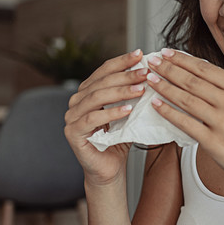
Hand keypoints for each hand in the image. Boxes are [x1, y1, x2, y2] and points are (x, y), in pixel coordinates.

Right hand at [63, 49, 147, 186]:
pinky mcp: (73, 132)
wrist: (110, 169)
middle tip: (146, 73)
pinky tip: (128, 109)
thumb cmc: (119, 140)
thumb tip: (151, 71)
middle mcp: (76, 101)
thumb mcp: (128, 112)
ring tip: (141, 89)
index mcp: (88, 92)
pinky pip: (92, 118)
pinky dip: (111, 112)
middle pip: (101, 82)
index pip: (104, 70)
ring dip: (120, 91)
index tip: (141, 54)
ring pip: (96, 97)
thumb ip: (132, 93)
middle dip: (125, 75)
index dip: (122, 61)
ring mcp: (71, 116)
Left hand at [144, 49, 223, 190]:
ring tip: (150, 80)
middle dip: (168, 69)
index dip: (182, 59)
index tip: (167, 52)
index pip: (204, 68)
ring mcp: (222, 122)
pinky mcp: (213, 142)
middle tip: (152, 61)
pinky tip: (157, 105)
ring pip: (185, 99)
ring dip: (164, 87)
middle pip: (192, 80)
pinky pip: (185, 123)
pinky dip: (168, 112)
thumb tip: (200, 76)